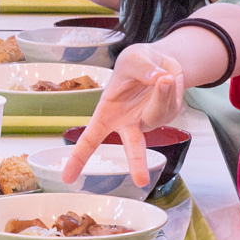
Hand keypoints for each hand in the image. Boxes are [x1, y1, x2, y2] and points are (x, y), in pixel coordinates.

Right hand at [62, 45, 187, 186]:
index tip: (67, 177)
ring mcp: (149, 121)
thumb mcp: (133, 58)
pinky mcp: (168, 116)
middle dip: (138, 163)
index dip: (78, 158)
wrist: (158, 61)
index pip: (90, 139)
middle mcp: (128, 123)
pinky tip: (167, 79)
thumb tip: (158, 80)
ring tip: (162, 75)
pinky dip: (173, 88)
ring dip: (162, 91)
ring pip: (159, 112)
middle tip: (141, 181)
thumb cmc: (135, 63)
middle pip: (133, 147)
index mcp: (107, 113)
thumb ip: (143, 67)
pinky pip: (173, 104)